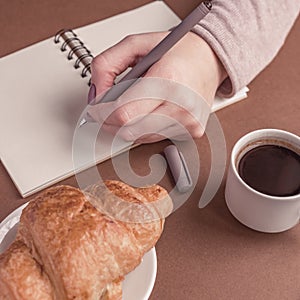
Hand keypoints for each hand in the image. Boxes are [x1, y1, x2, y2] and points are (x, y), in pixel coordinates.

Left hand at [88, 31, 226, 142]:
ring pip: (140, 138)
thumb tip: (96, 94)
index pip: (123, 113)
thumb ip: (107, 64)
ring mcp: (188, 122)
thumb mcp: (137, 44)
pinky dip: (145, 128)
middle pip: (129, 131)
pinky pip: (155, 138)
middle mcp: (180, 105)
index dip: (102, 114)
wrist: (210, 59)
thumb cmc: (179, 51)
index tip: (95, 110)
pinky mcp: (192, 131)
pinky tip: (150, 111)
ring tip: (134, 105)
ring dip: (129, 125)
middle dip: (110, 122)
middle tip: (106, 110)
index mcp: (167, 80)